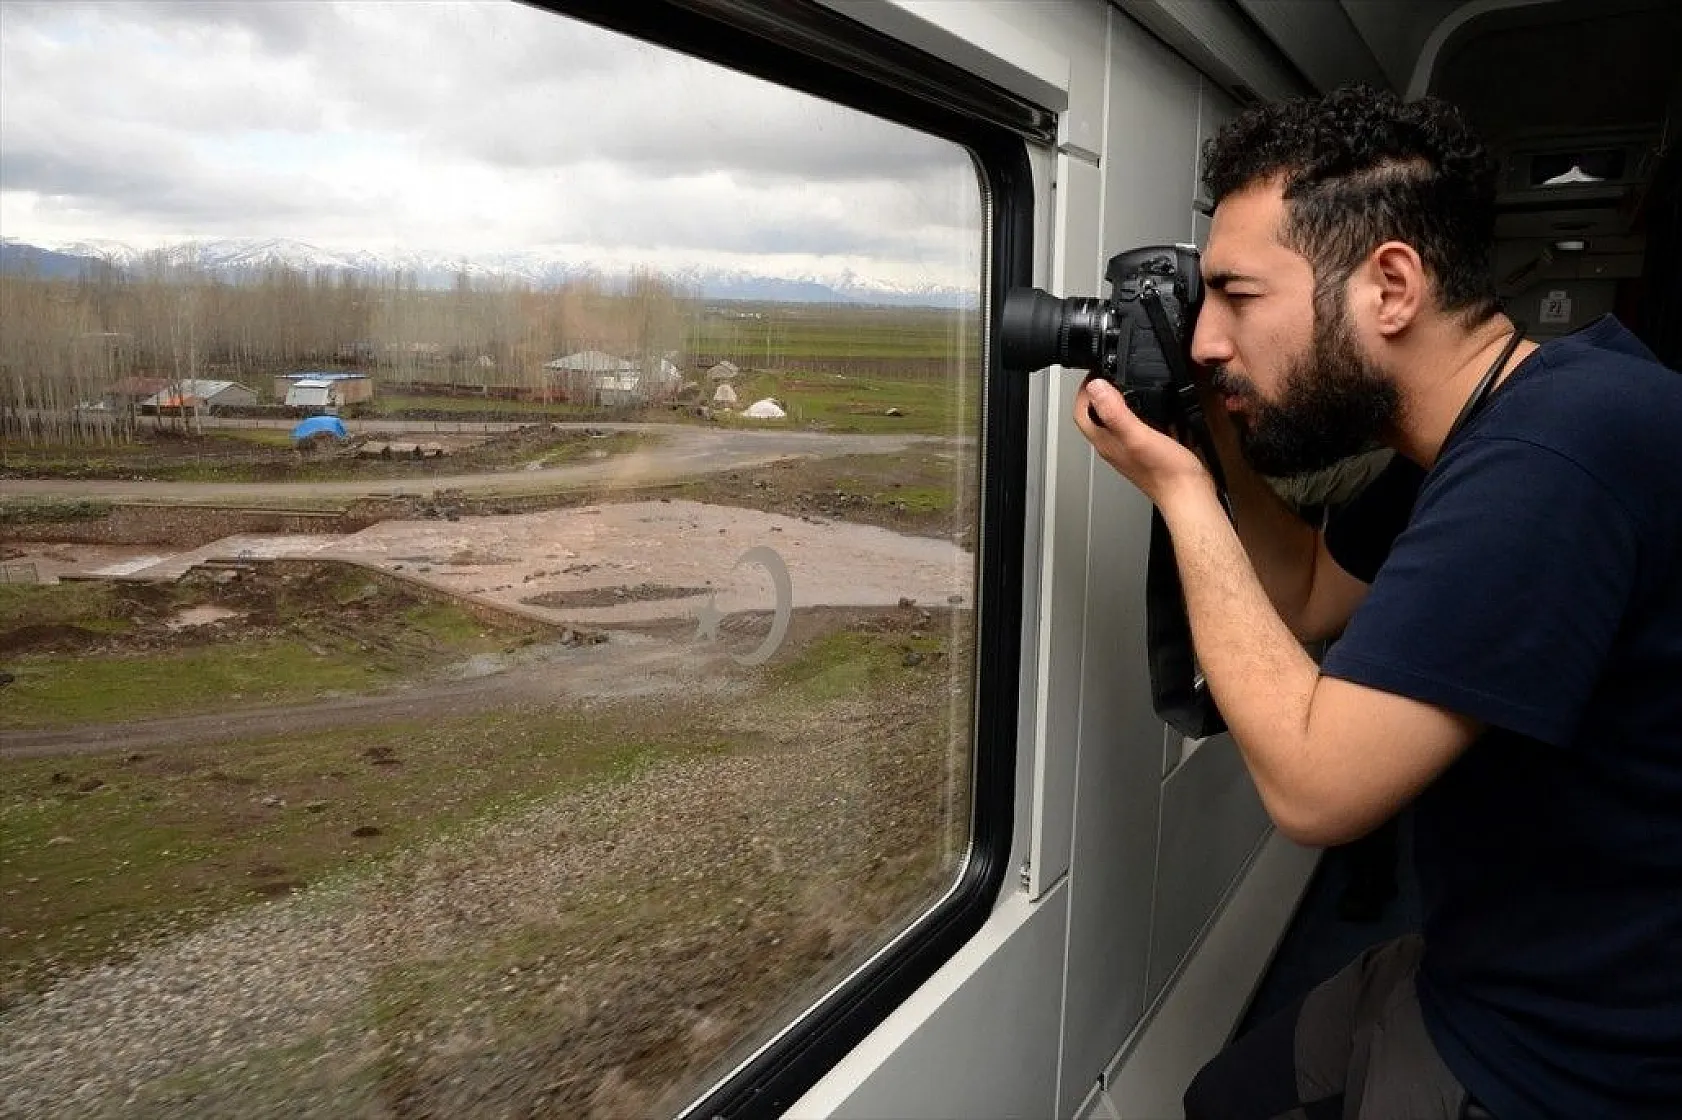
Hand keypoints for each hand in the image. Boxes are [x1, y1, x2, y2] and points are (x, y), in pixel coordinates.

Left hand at [1073, 376, 1214, 507]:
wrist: (1188, 494)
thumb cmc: (1166, 473)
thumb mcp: (1138, 435)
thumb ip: (1115, 413)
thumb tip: (1096, 387)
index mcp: (1106, 441)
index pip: (1081, 412)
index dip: (1084, 389)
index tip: (1096, 372)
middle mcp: (1113, 445)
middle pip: (1095, 414)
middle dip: (1099, 391)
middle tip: (1109, 373)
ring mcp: (1129, 447)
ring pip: (1114, 419)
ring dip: (1118, 399)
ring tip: (1127, 382)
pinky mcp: (1145, 449)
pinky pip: (1134, 425)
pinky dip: (1138, 411)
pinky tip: (1151, 405)